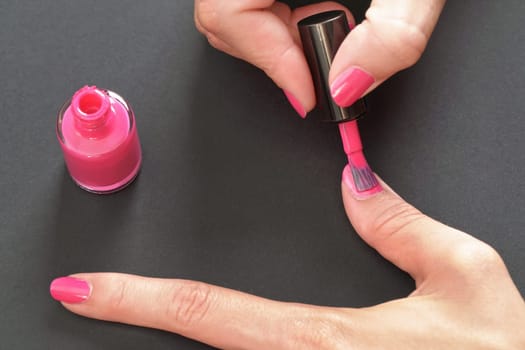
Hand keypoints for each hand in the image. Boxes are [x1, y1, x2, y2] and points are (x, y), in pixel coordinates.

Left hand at [50, 171, 524, 348]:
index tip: (83, 290)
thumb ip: (404, 226)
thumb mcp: (466, 278)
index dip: (137, 298)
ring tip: (154, 312)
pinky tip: (240, 338)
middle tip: (101, 302)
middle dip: (148, 323)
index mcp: (322, 340)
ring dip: (191, 340)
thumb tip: (358, 185)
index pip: (208, 310)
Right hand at [194, 0, 445, 116]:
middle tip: (321, 54)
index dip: (269, 62)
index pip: (227, 11)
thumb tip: (348, 86)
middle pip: (222, 14)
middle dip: (270, 51)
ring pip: (228, 5)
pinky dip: (272, 15)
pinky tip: (309, 8)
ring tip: (324, 23)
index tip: (308, 93)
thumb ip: (392, 34)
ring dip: (272, 35)